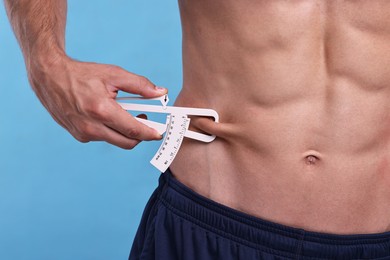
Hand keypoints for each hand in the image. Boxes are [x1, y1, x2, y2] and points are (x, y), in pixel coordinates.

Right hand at [27, 55, 166, 148]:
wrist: (49, 76)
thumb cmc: (82, 74)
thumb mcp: (114, 74)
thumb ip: (140, 85)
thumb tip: (161, 92)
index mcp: (101, 110)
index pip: (133, 130)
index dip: (150, 133)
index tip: (160, 133)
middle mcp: (91, 127)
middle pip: (127, 142)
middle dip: (140, 135)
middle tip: (144, 119)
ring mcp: (83, 134)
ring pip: (115, 140)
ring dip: (124, 130)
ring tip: (122, 111)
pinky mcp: (78, 136)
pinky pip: (103, 138)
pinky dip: (110, 129)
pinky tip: (106, 114)